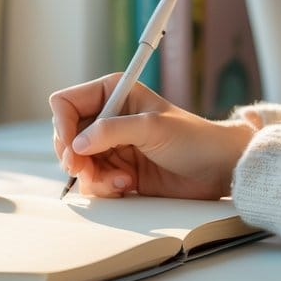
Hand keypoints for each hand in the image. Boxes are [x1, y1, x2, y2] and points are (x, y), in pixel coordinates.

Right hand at [49, 74, 254, 199]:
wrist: (217, 170)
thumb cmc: (193, 139)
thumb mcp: (152, 128)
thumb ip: (111, 131)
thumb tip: (76, 144)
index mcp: (113, 93)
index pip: (66, 104)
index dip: (62, 125)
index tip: (72, 148)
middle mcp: (107, 118)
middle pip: (66, 137)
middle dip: (74, 156)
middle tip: (85, 169)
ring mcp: (111, 146)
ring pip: (77, 163)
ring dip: (94, 176)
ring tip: (122, 180)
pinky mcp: (117, 171)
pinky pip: (92, 182)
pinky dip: (105, 187)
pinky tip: (128, 185)